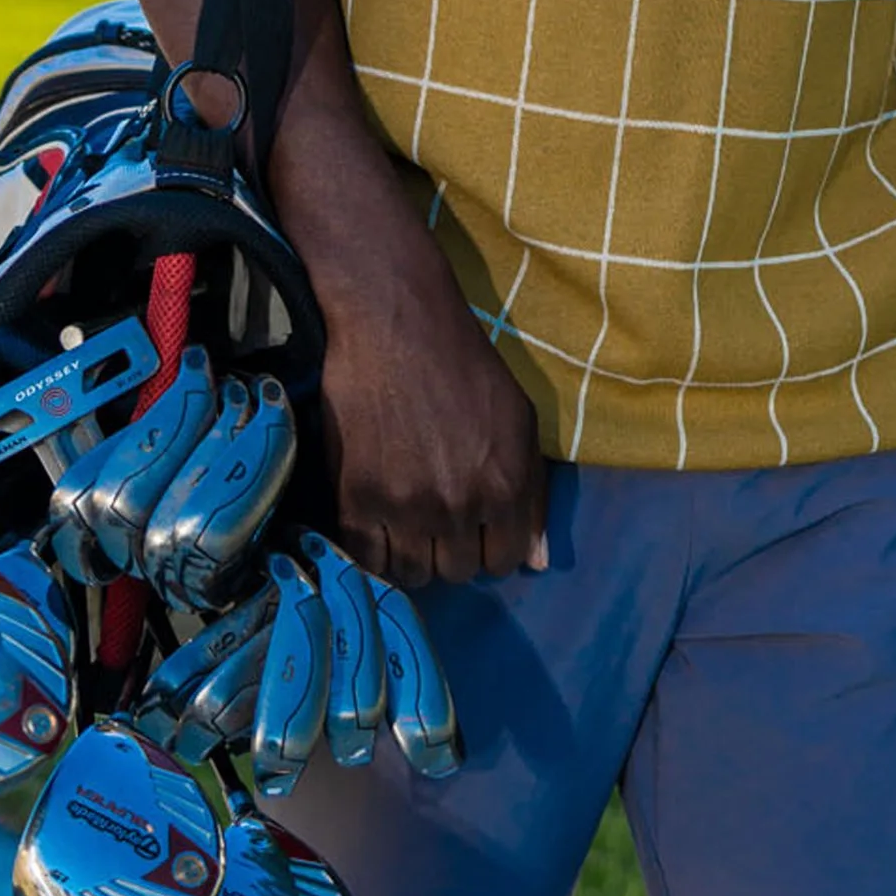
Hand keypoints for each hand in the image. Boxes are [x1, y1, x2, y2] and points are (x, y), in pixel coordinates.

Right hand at [295, 159, 546, 588]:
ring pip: (413, 573)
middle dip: (451, 549)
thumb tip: (538, 565)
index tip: (474, 528)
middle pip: (458, 571)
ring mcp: (407, 506)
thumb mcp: (520, 420)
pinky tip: (374, 523)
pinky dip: (371, 551)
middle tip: (435, 516)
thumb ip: (533, 494)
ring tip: (403, 520)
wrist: (395, 322)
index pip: (506, 561)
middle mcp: (461, 505)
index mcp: (508, 486)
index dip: (491, 546)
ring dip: (411, 554)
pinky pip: (366, 558)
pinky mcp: (358, 498)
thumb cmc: (465, 366)